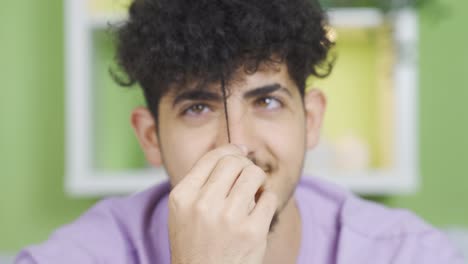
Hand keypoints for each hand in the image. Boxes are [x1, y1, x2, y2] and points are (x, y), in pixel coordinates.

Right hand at [168, 145, 277, 263]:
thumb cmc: (196, 245)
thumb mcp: (184, 211)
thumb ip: (202, 181)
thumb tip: (237, 149)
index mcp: (183, 197)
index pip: (212, 157)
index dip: (231, 149)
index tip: (241, 151)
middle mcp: (202, 205)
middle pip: (235, 162)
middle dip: (245, 165)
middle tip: (247, 178)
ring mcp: (228, 219)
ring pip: (254, 174)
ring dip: (258, 181)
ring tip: (254, 193)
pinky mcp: (252, 232)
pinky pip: (269, 197)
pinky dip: (267, 200)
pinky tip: (259, 211)